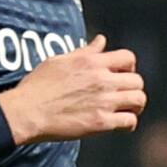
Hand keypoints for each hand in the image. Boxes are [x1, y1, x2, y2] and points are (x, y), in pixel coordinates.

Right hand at [0, 36, 146, 143]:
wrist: (27, 112)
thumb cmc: (37, 86)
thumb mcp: (60, 60)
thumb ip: (85, 51)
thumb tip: (101, 41)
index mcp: (92, 62)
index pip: (128, 58)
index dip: (129, 67)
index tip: (122, 75)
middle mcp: (102, 80)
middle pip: (137, 80)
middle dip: (133, 88)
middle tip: (125, 95)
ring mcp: (103, 101)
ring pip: (138, 99)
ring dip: (136, 105)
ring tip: (128, 110)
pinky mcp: (101, 122)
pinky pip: (129, 121)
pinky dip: (129, 123)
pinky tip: (122, 125)